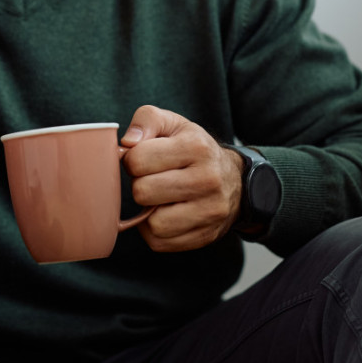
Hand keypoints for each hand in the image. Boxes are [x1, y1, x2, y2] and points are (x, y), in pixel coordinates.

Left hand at [121, 105, 244, 251]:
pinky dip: (155, 230)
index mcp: (196, 147)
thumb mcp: (173, 124)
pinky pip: (160, 242)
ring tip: (159, 198)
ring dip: (147, 211)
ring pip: (153, 223)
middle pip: (143, 192)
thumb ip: (146, 120)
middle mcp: (208, 180)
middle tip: (151, 179)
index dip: (131, 160)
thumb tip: (127, 143)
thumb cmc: (193, 149)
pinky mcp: (205, 236)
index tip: (142, 159)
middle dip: (139, 185)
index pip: (138, 160)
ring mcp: (210, 211)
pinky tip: (165, 214)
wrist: (234, 180)